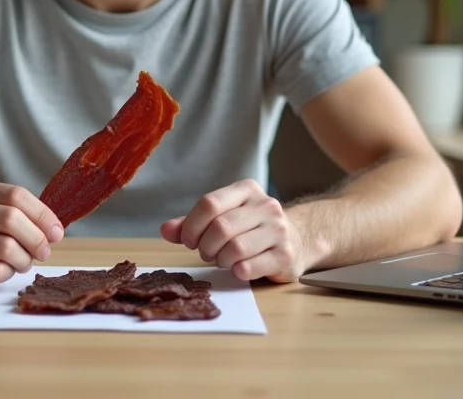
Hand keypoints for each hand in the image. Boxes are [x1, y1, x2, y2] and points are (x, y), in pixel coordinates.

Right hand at [0, 179, 63, 290]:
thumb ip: (19, 212)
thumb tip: (54, 231)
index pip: (16, 196)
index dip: (43, 215)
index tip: (56, 232)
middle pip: (11, 220)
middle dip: (36, 239)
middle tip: (44, 251)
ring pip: (6, 248)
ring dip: (24, 259)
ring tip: (24, 262)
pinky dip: (9, 273)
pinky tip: (7, 269)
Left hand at [160, 179, 304, 282]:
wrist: (297, 239)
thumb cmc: (251, 228)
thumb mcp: (223, 217)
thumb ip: (193, 223)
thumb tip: (165, 230)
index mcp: (247, 190)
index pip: (209, 203)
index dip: (191, 225)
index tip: (188, 240)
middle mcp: (266, 206)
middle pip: (220, 228)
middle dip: (205, 246)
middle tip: (206, 253)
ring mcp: (278, 230)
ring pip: (235, 248)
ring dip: (220, 260)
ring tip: (223, 260)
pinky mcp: (285, 255)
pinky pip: (249, 267)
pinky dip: (237, 271)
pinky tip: (238, 268)